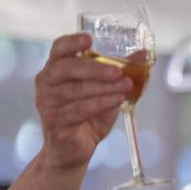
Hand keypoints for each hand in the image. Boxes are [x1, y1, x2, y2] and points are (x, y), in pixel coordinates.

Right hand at [34, 33, 130, 171]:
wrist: (74, 149)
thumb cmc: (88, 115)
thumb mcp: (106, 91)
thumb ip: (119, 72)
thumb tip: (144, 54)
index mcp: (56, 69)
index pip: (59, 49)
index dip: (72, 42)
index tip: (89, 39)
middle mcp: (47, 83)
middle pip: (67, 68)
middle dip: (95, 68)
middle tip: (118, 71)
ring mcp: (48, 103)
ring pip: (75, 90)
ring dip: (103, 87)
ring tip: (125, 85)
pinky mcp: (56, 122)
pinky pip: (79, 110)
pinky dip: (100, 103)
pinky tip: (117, 101)